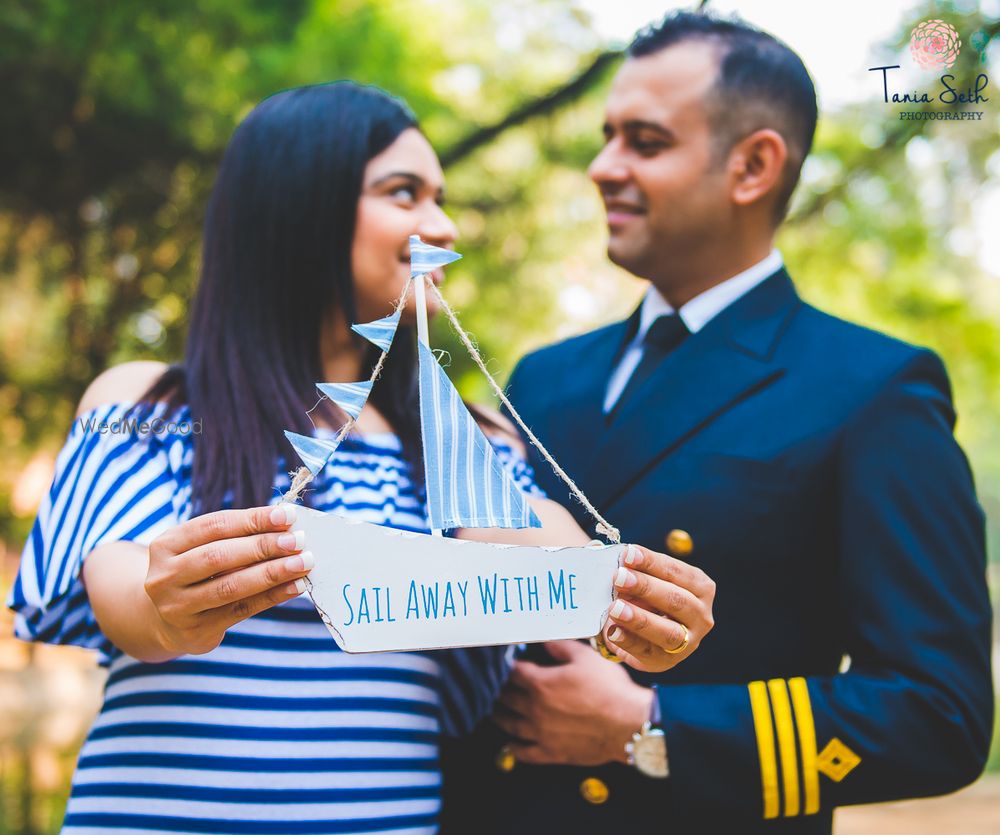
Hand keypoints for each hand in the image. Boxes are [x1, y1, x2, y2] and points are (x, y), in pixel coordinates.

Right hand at [144, 504, 312, 655]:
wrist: (167, 621)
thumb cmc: (196, 572)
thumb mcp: (201, 549)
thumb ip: (236, 536)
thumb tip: (286, 525)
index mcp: (166, 545)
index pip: (214, 526)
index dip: (253, 519)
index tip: (287, 515)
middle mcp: (165, 576)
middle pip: (220, 556)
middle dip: (264, 546)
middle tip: (298, 540)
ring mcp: (178, 607)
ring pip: (231, 586)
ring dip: (272, 572)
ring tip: (303, 563)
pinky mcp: (197, 631)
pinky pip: (242, 610)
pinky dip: (273, 596)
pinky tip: (296, 586)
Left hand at [494, 640, 652, 765]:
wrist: (628, 724)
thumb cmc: (609, 690)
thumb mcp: (585, 657)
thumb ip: (560, 647)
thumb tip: (544, 641)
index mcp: (540, 684)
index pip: (512, 672)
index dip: (507, 664)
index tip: (505, 661)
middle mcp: (534, 710)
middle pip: (505, 698)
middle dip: (499, 688)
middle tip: (496, 684)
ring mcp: (540, 734)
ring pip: (508, 725)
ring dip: (499, 715)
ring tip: (495, 710)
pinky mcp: (551, 753)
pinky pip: (523, 752)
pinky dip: (512, 748)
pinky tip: (510, 744)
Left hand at [602, 544, 714, 672]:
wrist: (644, 631)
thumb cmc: (646, 595)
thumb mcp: (645, 579)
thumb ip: (633, 568)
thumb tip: (605, 552)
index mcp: (700, 587)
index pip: (677, 572)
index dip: (651, 562)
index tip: (627, 553)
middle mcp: (701, 615)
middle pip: (676, 600)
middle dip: (646, 587)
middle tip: (619, 577)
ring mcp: (688, 642)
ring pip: (668, 632)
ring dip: (640, 619)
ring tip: (614, 608)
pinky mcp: (665, 661)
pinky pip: (647, 652)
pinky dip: (628, 641)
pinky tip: (612, 631)